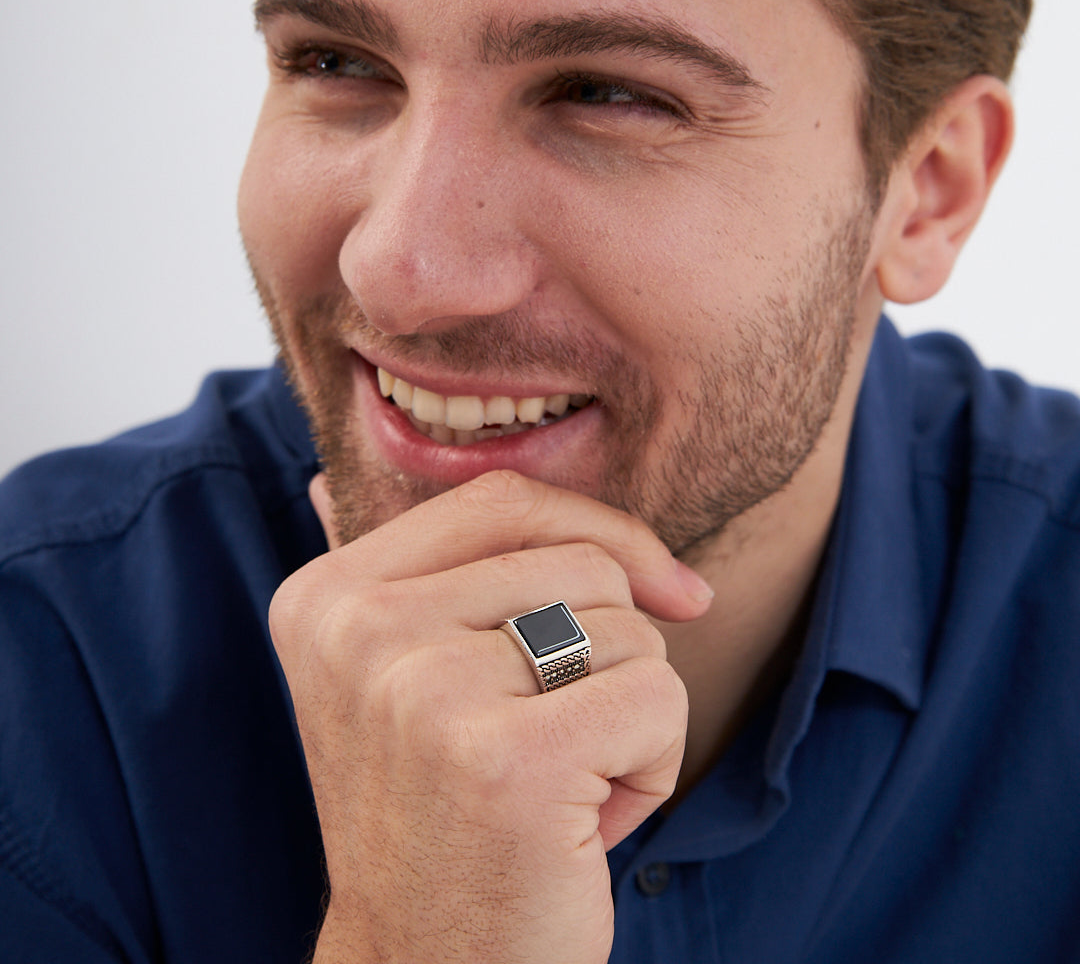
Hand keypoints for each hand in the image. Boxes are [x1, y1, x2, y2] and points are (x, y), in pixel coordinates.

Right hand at [270, 470, 712, 963]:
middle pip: (580, 562)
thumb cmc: (446, 812)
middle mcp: (356, 629)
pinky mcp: (503, 760)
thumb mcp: (411, 672)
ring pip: (628, 627)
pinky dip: (654, 760)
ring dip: (629, 710)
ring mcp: (421, 691)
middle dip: (612, 649)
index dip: (600, 532)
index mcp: (328, 596)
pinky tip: (588, 820)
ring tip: (562, 783)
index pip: (501, 498)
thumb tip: (473, 446)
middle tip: (554, 738)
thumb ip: (440, 564)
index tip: (661, 589)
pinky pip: (658, 695)